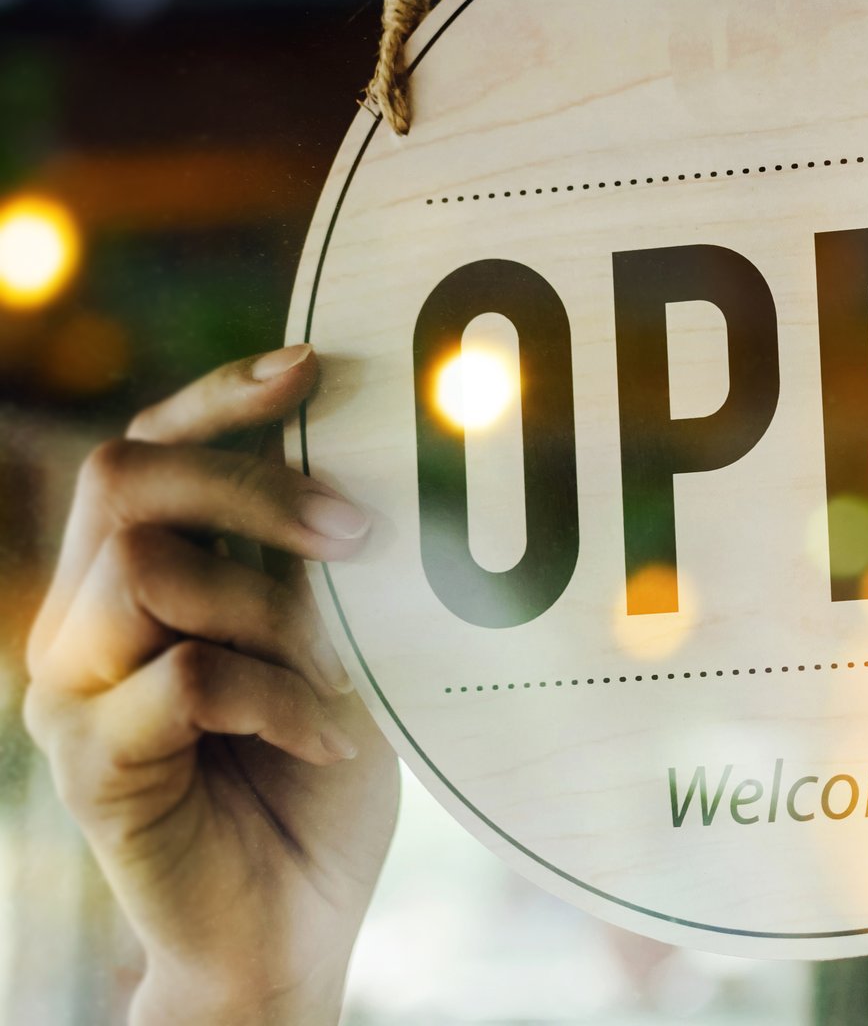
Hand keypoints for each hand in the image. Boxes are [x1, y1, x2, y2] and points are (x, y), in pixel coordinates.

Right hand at [22, 345, 398, 1025]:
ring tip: (343, 677)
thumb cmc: (318, 787)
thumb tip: (362, 457)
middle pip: (122, 479)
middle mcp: (80, 628)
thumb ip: (312, 571)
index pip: (140, 451)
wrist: (290, 933)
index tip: (314, 365)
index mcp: (131, 586)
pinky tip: (330, 739)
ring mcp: (72, 696)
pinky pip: (185, 680)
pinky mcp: (93, 766)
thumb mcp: (331, 654)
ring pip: (148, 573)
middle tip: (361, 533)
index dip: (216, 394)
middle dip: (251, 481)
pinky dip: (281, 699)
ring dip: (271, 609)